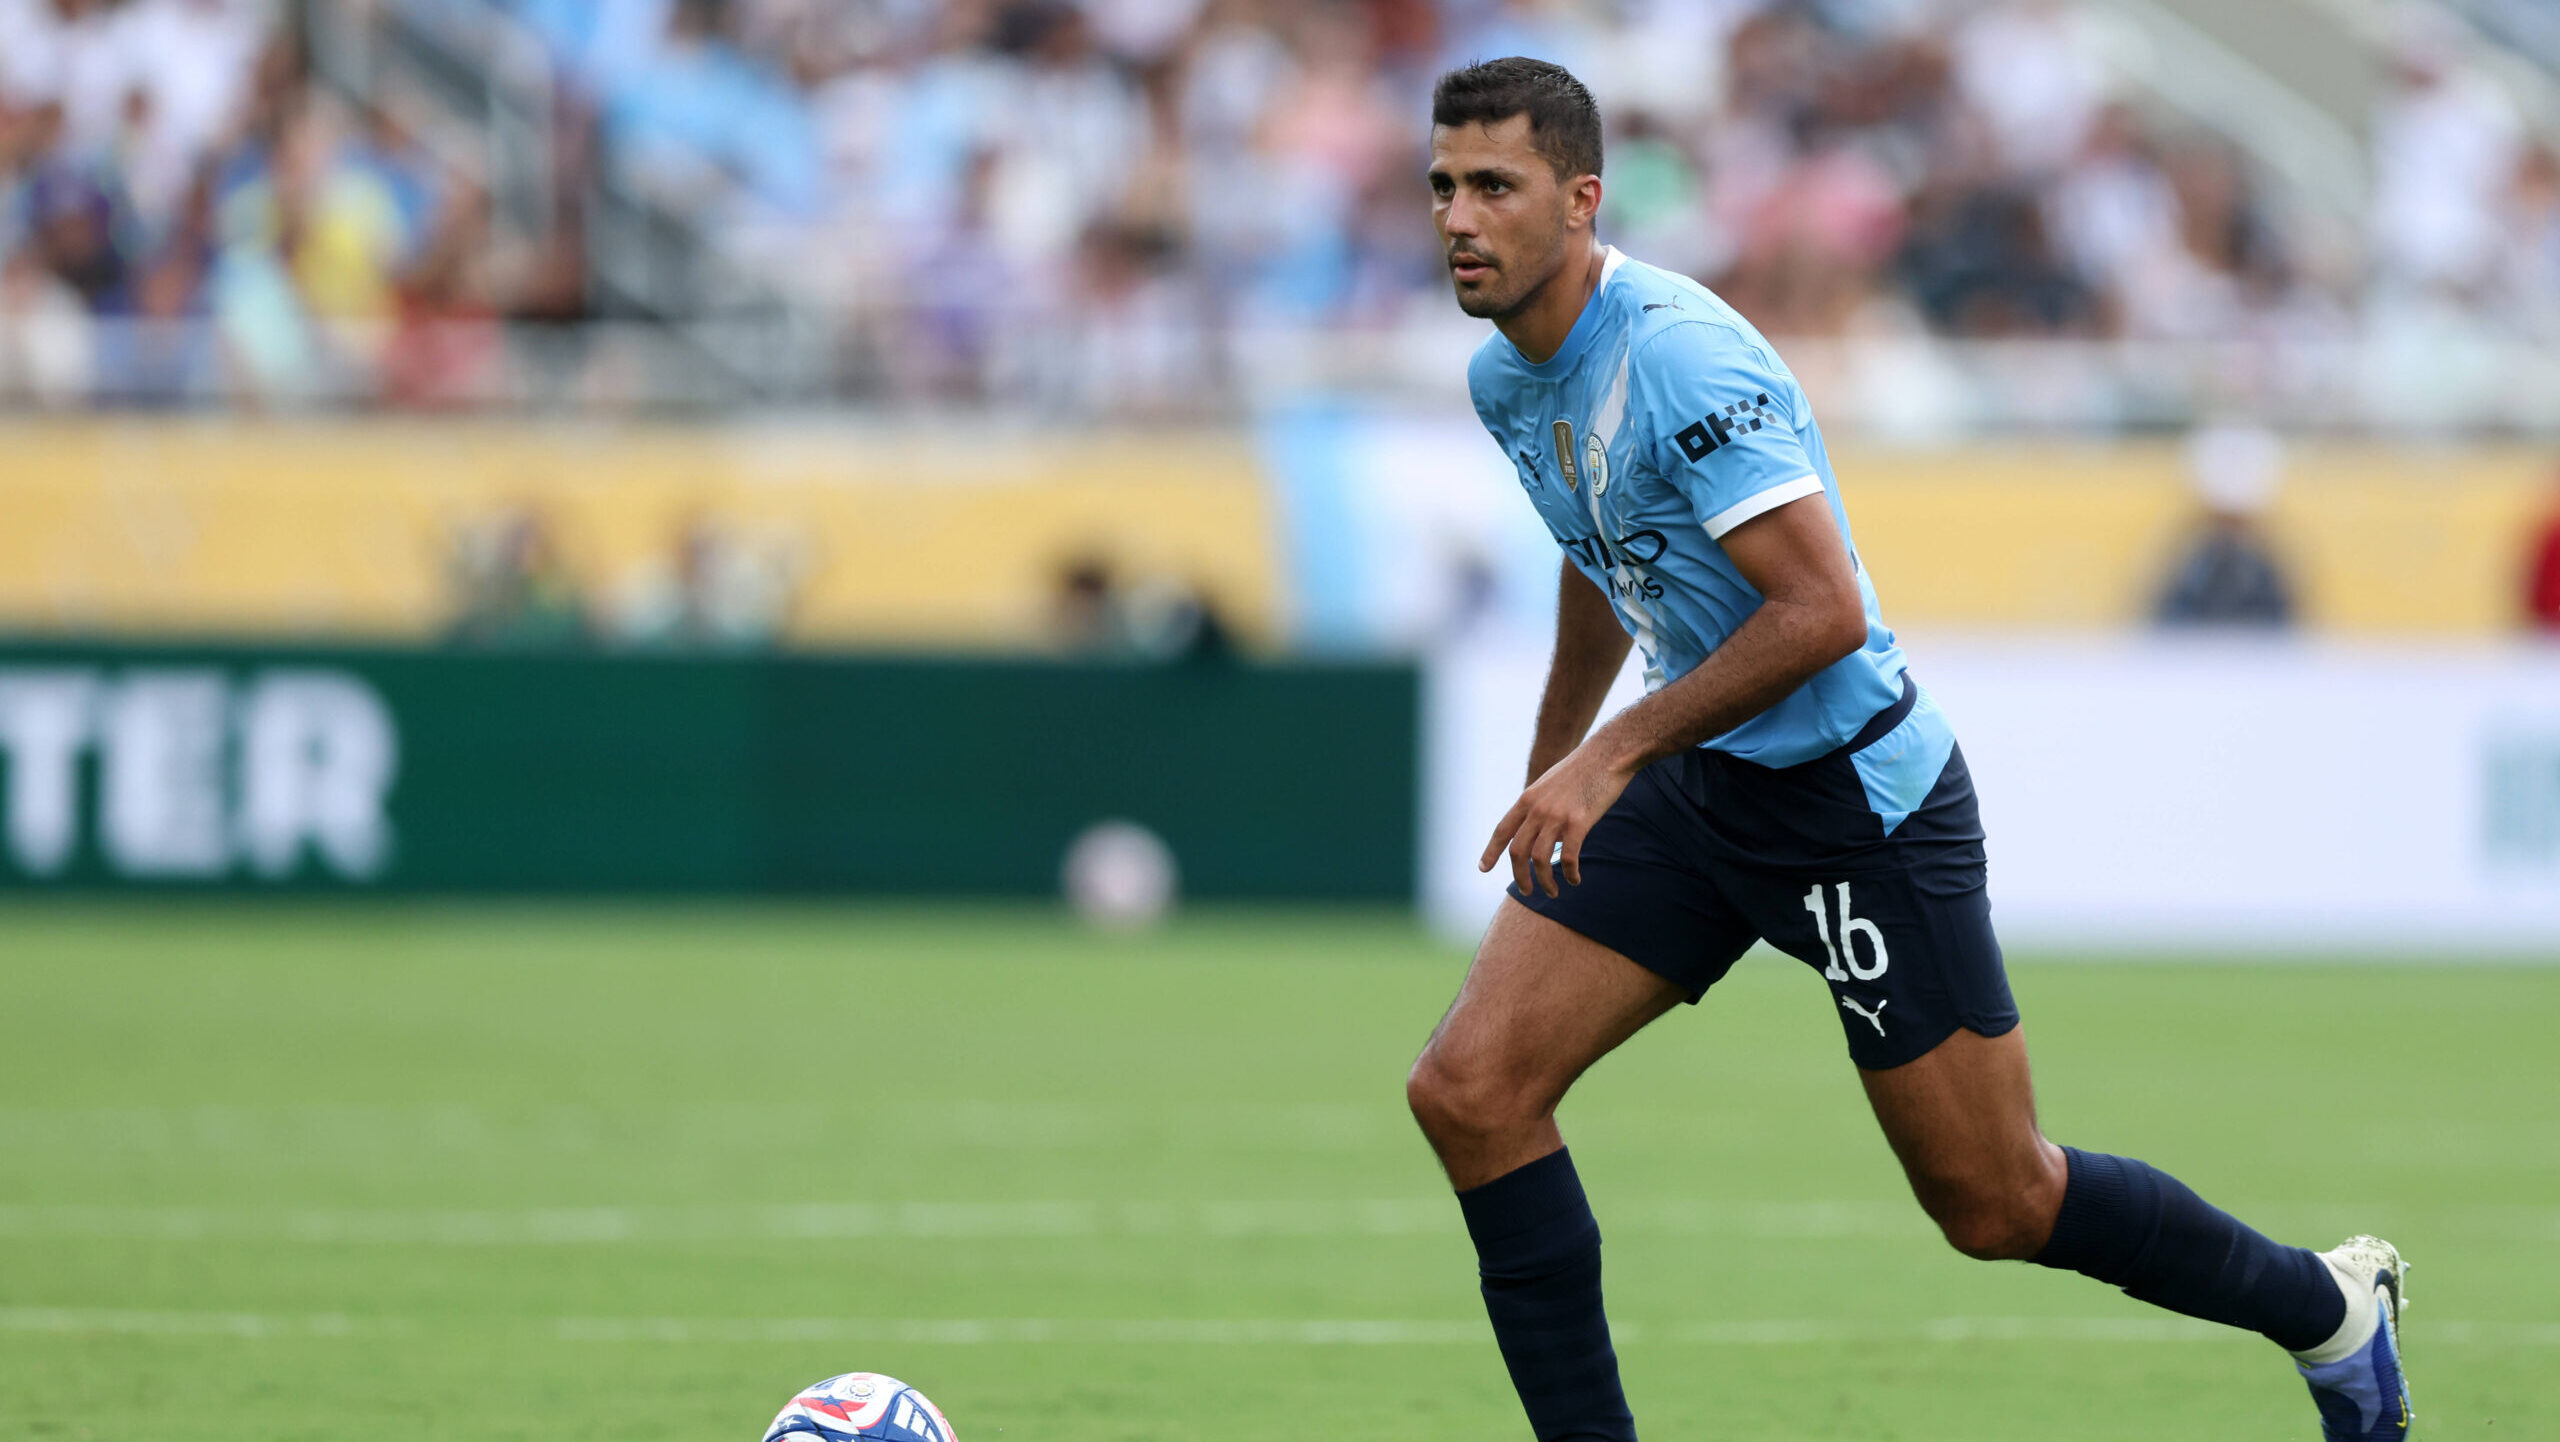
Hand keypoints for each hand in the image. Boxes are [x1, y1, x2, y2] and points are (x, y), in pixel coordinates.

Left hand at [1478, 741, 1638, 897]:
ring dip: (1544, 881)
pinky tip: (1575, 880)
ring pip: (1539, 860)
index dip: (1491, 852)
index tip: (1483, 869)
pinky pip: (1568, 858)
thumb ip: (1539, 806)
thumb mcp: (1549, 784)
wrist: (1607, 754)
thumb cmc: (1582, 770)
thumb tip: (1537, 831)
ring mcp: (1556, 816)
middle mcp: (1537, 809)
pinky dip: (1570, 874)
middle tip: (1527, 892)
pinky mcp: (1579, 822)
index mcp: (1527, 799)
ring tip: (1552, 891)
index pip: (1502, 831)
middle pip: (1517, 852)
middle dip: (1520, 877)